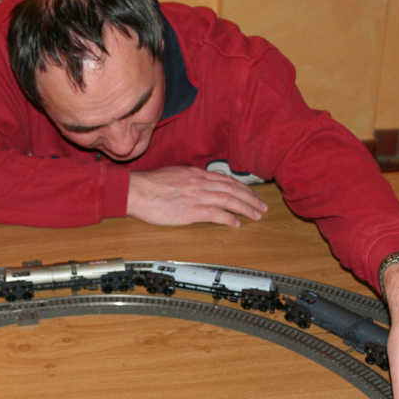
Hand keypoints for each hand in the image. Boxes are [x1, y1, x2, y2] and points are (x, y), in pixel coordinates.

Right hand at [127, 166, 267, 226]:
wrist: (136, 190)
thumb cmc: (150, 184)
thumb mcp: (174, 174)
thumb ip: (190, 179)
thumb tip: (201, 183)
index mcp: (196, 174)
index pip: (226, 180)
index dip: (242, 188)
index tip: (251, 195)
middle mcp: (200, 183)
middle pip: (232, 189)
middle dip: (250, 198)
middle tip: (262, 206)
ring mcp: (196, 196)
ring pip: (228, 200)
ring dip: (245, 208)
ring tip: (256, 215)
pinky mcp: (190, 210)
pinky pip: (215, 214)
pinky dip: (228, 218)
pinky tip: (236, 223)